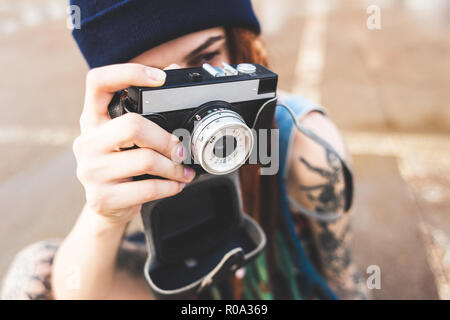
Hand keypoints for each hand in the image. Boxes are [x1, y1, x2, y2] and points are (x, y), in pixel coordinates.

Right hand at [73, 63, 195, 224]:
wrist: (108, 208)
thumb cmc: (124, 167)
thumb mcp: (127, 139)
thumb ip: (145, 113)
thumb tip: (173, 71)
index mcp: (92, 120)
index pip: (98, 82)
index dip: (128, 72)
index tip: (160, 78)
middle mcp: (86, 142)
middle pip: (133, 125)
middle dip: (166, 139)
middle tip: (180, 150)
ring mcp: (90, 171)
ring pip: (146, 159)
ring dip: (174, 168)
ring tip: (183, 172)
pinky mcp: (102, 197)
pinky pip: (148, 188)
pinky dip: (171, 186)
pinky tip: (176, 185)